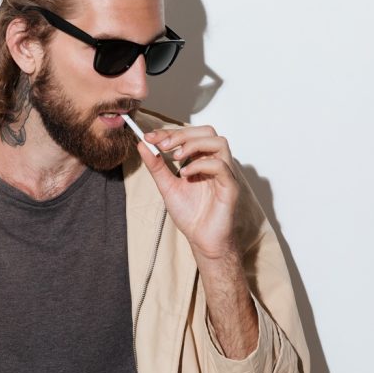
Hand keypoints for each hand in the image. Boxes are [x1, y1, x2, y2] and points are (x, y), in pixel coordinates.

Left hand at [138, 125, 240, 259]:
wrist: (201, 240)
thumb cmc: (190, 215)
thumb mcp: (167, 186)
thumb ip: (156, 166)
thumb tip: (142, 144)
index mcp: (201, 161)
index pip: (190, 135)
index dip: (169, 133)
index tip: (149, 137)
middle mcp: (215, 163)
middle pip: (207, 132)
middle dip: (182, 134)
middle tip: (162, 145)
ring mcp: (225, 174)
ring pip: (219, 142)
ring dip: (194, 144)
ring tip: (175, 157)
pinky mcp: (230, 187)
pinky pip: (221, 166)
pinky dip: (201, 165)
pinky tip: (185, 174)